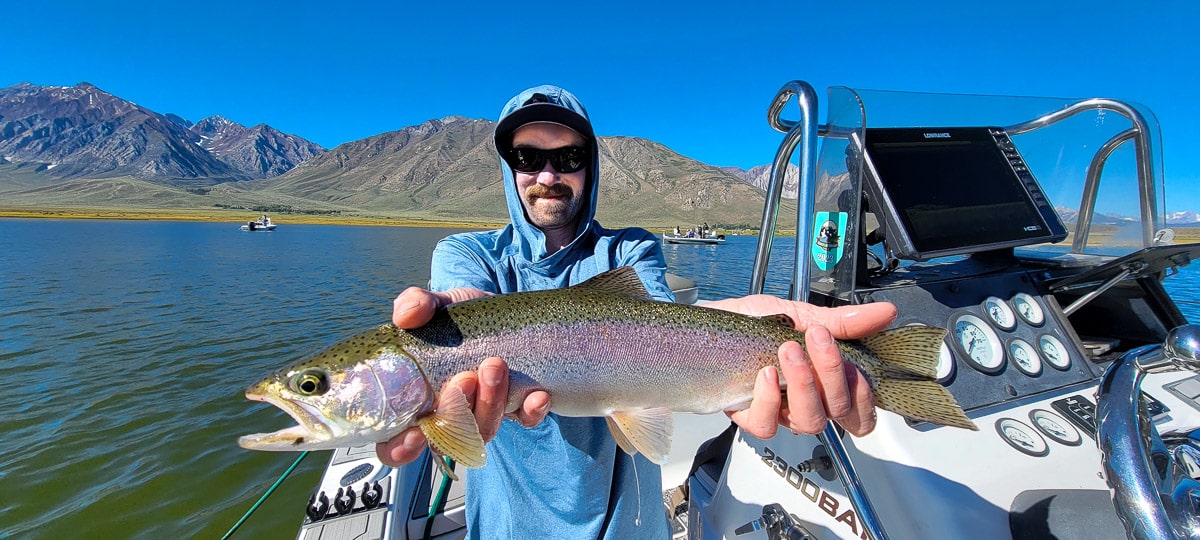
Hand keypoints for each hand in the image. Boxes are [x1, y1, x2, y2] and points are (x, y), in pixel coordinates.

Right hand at [376, 286, 551, 466]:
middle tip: (466, 378)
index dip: (401, 448)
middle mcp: (450, 414)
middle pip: (448, 438)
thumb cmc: (459, 318)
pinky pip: (525, 421)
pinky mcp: (517, 407)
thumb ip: (417, 305)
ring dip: (490, 403)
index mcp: (418, 398)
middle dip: (456, 414)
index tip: (414, 434)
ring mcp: (484, 413)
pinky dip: (531, 411)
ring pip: (485, 430)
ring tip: (496, 365)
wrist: (501, 311)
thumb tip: (406, 315)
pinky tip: (538, 394)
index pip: (399, 441)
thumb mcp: (437, 305)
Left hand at [706, 295, 897, 437]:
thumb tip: (885, 312)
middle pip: (838, 413)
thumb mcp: (804, 316)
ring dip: (804, 385)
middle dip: (832, 374)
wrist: (713, 318)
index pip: (860, 413)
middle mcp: (806, 402)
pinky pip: (767, 425)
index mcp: (826, 383)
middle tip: (817, 339)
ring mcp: (779, 411)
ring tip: (788, 351)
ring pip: (808, 421)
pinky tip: (765, 375)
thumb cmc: (757, 322)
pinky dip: (770, 399)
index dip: (865, 399)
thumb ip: (844, 322)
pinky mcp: (748, 415)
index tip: (857, 367)